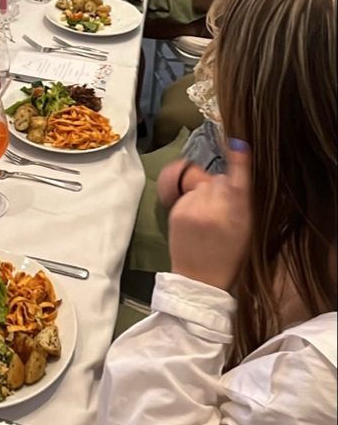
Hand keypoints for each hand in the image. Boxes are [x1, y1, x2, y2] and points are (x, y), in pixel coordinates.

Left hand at [157, 140, 251, 291]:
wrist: (200, 280)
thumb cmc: (229, 256)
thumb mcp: (246, 230)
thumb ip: (242, 202)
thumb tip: (232, 174)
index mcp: (239, 216)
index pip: (239, 181)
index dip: (240, 161)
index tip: (238, 144)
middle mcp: (216, 209)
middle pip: (219, 180)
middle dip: (222, 188)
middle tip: (223, 212)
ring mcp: (194, 209)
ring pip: (203, 185)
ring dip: (206, 194)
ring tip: (208, 218)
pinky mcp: (177, 211)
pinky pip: (188, 194)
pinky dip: (193, 201)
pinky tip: (196, 220)